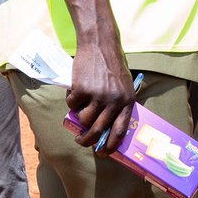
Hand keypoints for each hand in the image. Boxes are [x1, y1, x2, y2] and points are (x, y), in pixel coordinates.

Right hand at [65, 37, 135, 153]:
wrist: (100, 43)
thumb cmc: (112, 65)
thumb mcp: (124, 85)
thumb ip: (118, 104)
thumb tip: (107, 128)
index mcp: (126, 101)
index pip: (119, 131)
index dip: (110, 145)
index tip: (103, 153)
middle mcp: (113, 101)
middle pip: (97, 130)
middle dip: (87, 140)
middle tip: (81, 141)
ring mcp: (97, 96)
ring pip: (82, 120)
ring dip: (78, 118)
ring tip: (79, 107)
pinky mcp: (81, 89)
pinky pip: (72, 105)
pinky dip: (70, 100)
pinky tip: (74, 91)